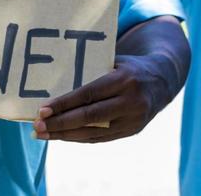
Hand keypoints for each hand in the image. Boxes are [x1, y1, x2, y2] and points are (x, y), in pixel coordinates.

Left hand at [34, 52, 177, 142]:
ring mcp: (133, 118)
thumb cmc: (129, 67)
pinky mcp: (133, 130)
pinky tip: (62, 136)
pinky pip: (101, 138)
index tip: (42, 110)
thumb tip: (55, 81)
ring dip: (65, 135)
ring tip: (43, 134)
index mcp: (125, 79)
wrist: (164, 79)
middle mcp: (131, 100)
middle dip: (60, 123)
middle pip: (89, 117)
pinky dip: (79, 138)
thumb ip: (92, 72)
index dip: (64, 104)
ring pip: (93, 132)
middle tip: (37, 126)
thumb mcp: (115, 62)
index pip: (89, 94)